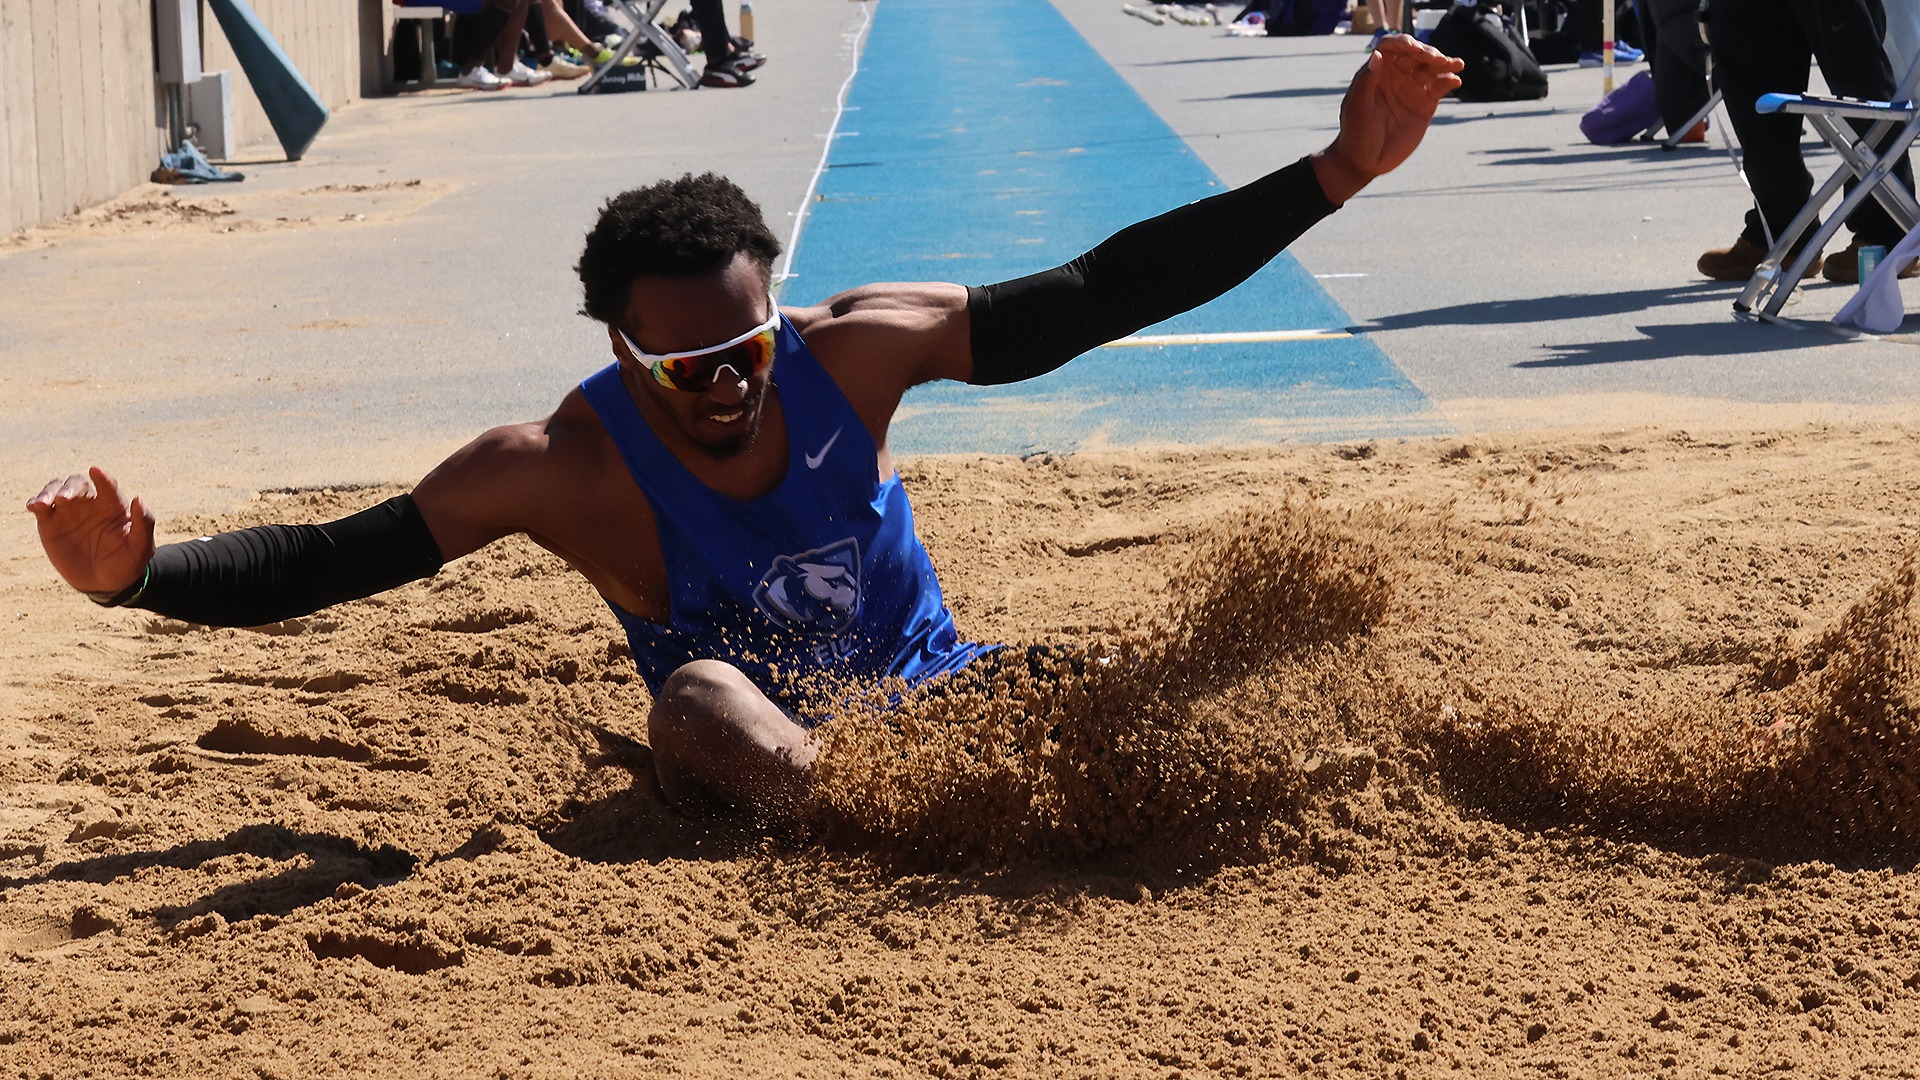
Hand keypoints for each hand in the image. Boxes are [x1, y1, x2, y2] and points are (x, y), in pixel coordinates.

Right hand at [25, 467, 155, 595]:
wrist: (103, 583)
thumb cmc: (126, 563)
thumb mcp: (140, 548)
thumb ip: (143, 524)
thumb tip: (139, 499)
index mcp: (113, 506)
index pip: (108, 486)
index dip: (103, 477)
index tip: (96, 470)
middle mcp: (89, 504)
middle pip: (78, 484)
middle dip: (70, 487)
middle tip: (64, 498)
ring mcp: (68, 512)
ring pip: (56, 490)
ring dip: (50, 491)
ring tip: (45, 503)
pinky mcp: (50, 524)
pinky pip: (41, 508)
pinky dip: (36, 503)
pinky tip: (35, 506)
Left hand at [1312, 34, 1464, 204]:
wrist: (1367, 161)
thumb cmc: (1356, 134)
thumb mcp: (1357, 109)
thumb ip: (1365, 82)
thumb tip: (1377, 55)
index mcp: (1377, 72)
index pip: (1392, 47)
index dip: (1404, 42)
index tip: (1414, 48)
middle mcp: (1396, 75)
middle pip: (1415, 54)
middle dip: (1427, 53)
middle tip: (1437, 60)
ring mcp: (1412, 88)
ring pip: (1430, 68)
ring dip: (1444, 63)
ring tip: (1456, 65)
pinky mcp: (1425, 103)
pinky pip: (1439, 87)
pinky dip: (1448, 81)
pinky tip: (1455, 81)